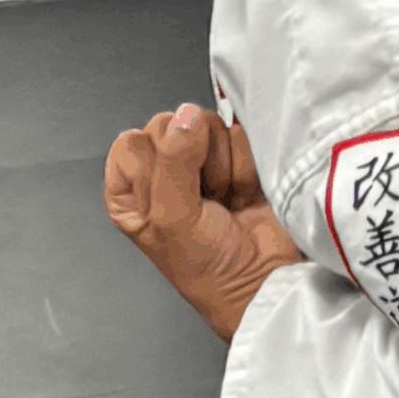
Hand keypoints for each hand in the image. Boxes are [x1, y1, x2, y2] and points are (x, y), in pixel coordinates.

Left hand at [105, 104, 302, 341]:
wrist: (267, 281)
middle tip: (205, 200)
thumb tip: (187, 116)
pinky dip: (249, 166)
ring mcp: (205, 165)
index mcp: (131, 190)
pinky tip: (247, 194)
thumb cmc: (209, 266)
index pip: (132, 142)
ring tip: (228, 202)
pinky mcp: (242, 162)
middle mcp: (164, 173)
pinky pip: (244, 138)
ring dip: (226, 168)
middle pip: (173, 127)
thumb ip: (173, 162)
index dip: (156, 163)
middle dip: (195, 163)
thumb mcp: (173, 218)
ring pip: (210, 129)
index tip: (173, 196)